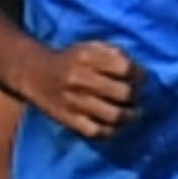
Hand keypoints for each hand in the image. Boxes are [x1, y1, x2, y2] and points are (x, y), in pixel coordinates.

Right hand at [20, 37, 142, 141]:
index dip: (140, 74)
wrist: (35, 74)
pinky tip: (116, 125)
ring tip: (134, 113)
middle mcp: (79, 79)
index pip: (125, 68)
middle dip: (136, 95)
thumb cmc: (71, 60)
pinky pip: (96, 131)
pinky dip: (111, 131)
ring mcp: (73, 101)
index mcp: (87, 57)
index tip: (141, 78)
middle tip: (137, 96)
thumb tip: (139, 71)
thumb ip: (114, 53)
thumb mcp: (90, 47)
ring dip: (130, 116)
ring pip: (113, 115)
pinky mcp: (68, 119)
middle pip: (123, 93)